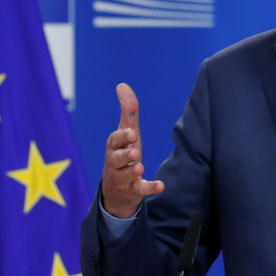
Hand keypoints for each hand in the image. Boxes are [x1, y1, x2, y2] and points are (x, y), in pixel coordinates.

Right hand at [101, 83, 164, 217]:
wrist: (116, 190)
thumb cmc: (123, 154)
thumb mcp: (126, 133)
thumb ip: (127, 111)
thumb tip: (121, 85)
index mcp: (115, 147)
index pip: (114, 140)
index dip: (122, 136)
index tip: (131, 132)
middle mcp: (116, 162)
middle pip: (116, 158)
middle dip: (124, 155)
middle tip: (134, 152)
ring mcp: (123, 178)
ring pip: (124, 175)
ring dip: (132, 171)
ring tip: (140, 167)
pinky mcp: (133, 190)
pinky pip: (140, 190)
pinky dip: (150, 188)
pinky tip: (161, 186)